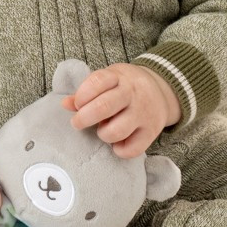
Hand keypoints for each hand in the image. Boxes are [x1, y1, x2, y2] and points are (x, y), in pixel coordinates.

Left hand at [61, 63, 181, 158]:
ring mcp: (144, 113)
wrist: (162, 90)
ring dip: (103, 134)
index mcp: (119, 77)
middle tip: (78, 123)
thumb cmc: (124, 86)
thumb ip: (86, 91)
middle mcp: (133, 93)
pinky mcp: (152, 131)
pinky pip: (132, 149)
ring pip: (116, 131)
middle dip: (84, 118)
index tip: (78, 104)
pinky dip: (120, 150)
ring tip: (103, 129)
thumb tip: (65, 104)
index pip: (97, 82)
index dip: (82, 95)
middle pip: (104, 107)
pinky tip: (118, 141)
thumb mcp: (107, 80)